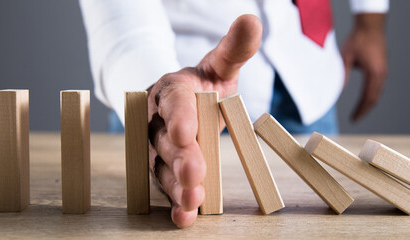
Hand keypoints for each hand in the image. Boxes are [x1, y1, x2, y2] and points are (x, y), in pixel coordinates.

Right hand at [146, 15, 261, 227]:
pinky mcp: (163, 170)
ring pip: (163, 168)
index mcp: (171, 90)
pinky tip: (185, 218)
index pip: (173, 103)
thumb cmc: (203, 85)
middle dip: (181, 159)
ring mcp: (157, 148)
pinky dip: (174, 204)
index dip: (179, 118)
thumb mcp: (220, 65)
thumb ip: (234, 48)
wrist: (182, 103)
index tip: (186, 134)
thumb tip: (252, 19)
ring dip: (176, 186)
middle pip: (165, 141)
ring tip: (193, 202)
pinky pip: (166, 187)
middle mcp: (158, 120)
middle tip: (195, 175)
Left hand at [341, 13, 387, 121]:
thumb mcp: (346, 57)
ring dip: (368, 102)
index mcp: (375, 73)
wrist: (371, 25)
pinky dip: (371, 94)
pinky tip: (364, 98)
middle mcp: (382, 73)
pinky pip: (377, 85)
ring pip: (377, 92)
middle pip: (375, 98)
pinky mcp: (382, 67)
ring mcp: (383, 70)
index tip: (353, 119)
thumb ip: (343, 75)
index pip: (368, 98)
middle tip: (355, 119)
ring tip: (358, 111)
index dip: (361, 110)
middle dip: (364, 110)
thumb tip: (337, 91)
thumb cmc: (358, 39)